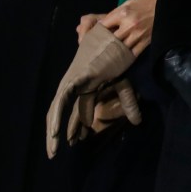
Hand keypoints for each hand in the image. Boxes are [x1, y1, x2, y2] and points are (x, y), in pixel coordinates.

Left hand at [46, 27, 137, 157]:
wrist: (120, 37)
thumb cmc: (121, 58)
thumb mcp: (124, 87)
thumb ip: (128, 104)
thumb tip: (137, 123)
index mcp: (86, 86)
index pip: (79, 111)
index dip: (76, 127)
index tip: (76, 142)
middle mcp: (76, 85)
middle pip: (62, 112)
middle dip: (58, 133)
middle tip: (55, 153)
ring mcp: (72, 82)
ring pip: (57, 110)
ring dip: (54, 130)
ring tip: (53, 150)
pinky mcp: (74, 80)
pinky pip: (62, 102)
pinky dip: (58, 117)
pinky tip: (55, 132)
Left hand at [76, 0, 156, 55]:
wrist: (164, 7)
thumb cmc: (143, 4)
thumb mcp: (127, 4)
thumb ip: (113, 14)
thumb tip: (99, 24)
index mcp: (123, 14)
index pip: (103, 25)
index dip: (96, 32)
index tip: (92, 37)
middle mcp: (130, 25)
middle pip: (110, 39)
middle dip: (103, 43)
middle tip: (97, 49)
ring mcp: (138, 35)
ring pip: (121, 48)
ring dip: (113, 52)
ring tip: (106, 56)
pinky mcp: (146, 42)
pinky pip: (133, 53)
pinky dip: (126, 57)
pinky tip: (120, 59)